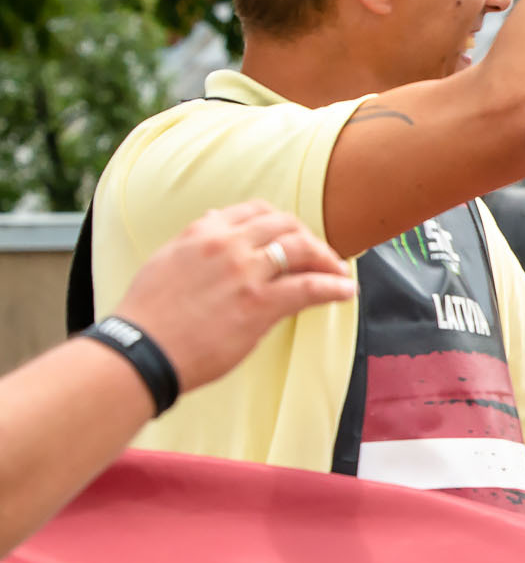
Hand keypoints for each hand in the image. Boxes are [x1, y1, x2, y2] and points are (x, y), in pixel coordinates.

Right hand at [113, 201, 355, 390]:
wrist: (141, 350)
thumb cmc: (148, 317)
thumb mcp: (165, 263)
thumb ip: (194, 243)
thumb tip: (213, 222)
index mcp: (201, 233)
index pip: (254, 212)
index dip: (281, 223)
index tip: (293, 237)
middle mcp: (225, 245)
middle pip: (284, 225)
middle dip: (308, 238)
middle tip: (321, 256)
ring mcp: (244, 273)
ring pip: (301, 249)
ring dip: (327, 259)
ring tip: (339, 273)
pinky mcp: (259, 304)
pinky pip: (310, 287)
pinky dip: (334, 287)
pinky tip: (345, 291)